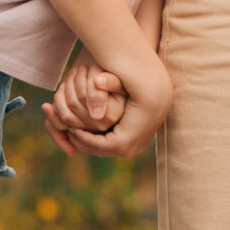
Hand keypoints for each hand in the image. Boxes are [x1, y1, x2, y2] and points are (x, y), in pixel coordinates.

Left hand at [56, 61, 171, 160]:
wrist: (160, 86)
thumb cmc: (142, 80)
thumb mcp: (125, 78)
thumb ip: (110, 80)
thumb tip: (97, 81)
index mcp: (133, 134)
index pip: (101, 144)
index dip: (84, 137)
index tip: (71, 127)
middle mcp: (137, 144)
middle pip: (104, 150)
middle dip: (85, 142)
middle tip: (69, 131)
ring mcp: (138, 144)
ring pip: (108, 150)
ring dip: (91, 141)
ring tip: (76, 129)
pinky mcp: (137, 141)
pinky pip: (115, 145)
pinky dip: (100, 139)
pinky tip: (88, 128)